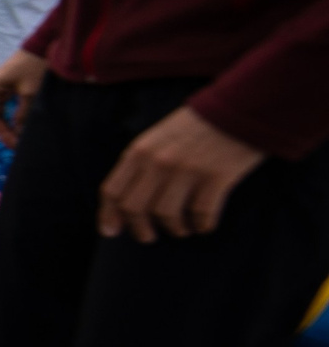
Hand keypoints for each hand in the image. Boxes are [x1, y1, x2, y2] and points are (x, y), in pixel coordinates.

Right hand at [0, 49, 49, 146]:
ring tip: (21, 138)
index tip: (14, 146)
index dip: (2, 134)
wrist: (45, 45)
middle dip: (7, 132)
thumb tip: (19, 134)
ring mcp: (1, 87)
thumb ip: (22, 116)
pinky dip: (16, 116)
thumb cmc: (34, 67)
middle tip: (18, 146)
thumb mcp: (30, 94)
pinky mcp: (11, 86)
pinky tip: (23, 125)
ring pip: (3, 112)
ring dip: (12, 125)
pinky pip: (10, 106)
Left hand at [97, 106, 263, 241]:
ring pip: (166, 216)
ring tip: (182, 229)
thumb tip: (123, 205)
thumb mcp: (157, 139)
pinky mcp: (216, 177)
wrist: (237, 109)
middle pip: (134, 209)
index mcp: (139, 150)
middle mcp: (158, 161)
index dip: (108, 216)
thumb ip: (139, 166)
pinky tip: (204, 225)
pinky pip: (201, 215)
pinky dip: (201, 226)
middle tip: (148, 237)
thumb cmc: (195, 128)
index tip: (111, 232)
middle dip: (139, 230)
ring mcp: (186, 169)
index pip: (112, 191)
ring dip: (174, 229)